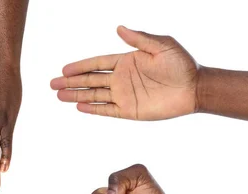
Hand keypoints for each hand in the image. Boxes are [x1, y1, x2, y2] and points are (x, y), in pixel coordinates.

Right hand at [51, 26, 197, 119]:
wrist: (195, 88)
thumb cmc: (182, 64)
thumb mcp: (162, 44)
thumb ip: (139, 38)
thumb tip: (118, 28)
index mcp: (126, 61)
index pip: (97, 64)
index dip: (80, 66)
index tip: (64, 69)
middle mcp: (121, 78)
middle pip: (90, 80)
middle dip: (71, 82)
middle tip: (52, 84)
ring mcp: (124, 95)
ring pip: (94, 95)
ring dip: (76, 95)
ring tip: (58, 95)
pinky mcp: (130, 110)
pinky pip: (107, 110)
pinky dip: (93, 108)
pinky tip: (79, 106)